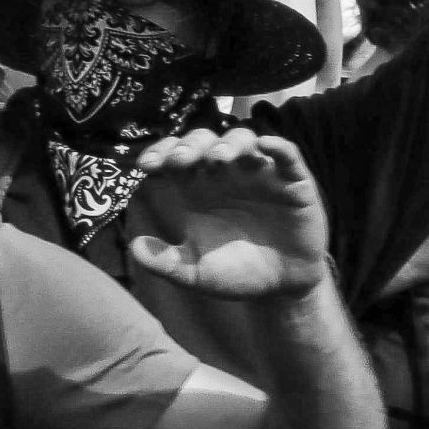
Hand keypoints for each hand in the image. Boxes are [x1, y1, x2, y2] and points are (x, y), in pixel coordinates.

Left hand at [123, 130, 329, 302]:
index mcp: (198, 188)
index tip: (145, 165)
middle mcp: (227, 173)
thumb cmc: (236, 273)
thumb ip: (166, 263)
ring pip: (243, 140)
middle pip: (205, 141)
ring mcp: (260, 174)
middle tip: (180, 160)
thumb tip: (135, 247)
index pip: (174, 156)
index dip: (160, 153)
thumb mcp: (196, 273)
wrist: (282, 288)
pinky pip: (288, 155)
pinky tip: (266, 145)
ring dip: (229, 143)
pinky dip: (278, 146)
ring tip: (218, 159)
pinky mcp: (293, 182)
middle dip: (190, 145)